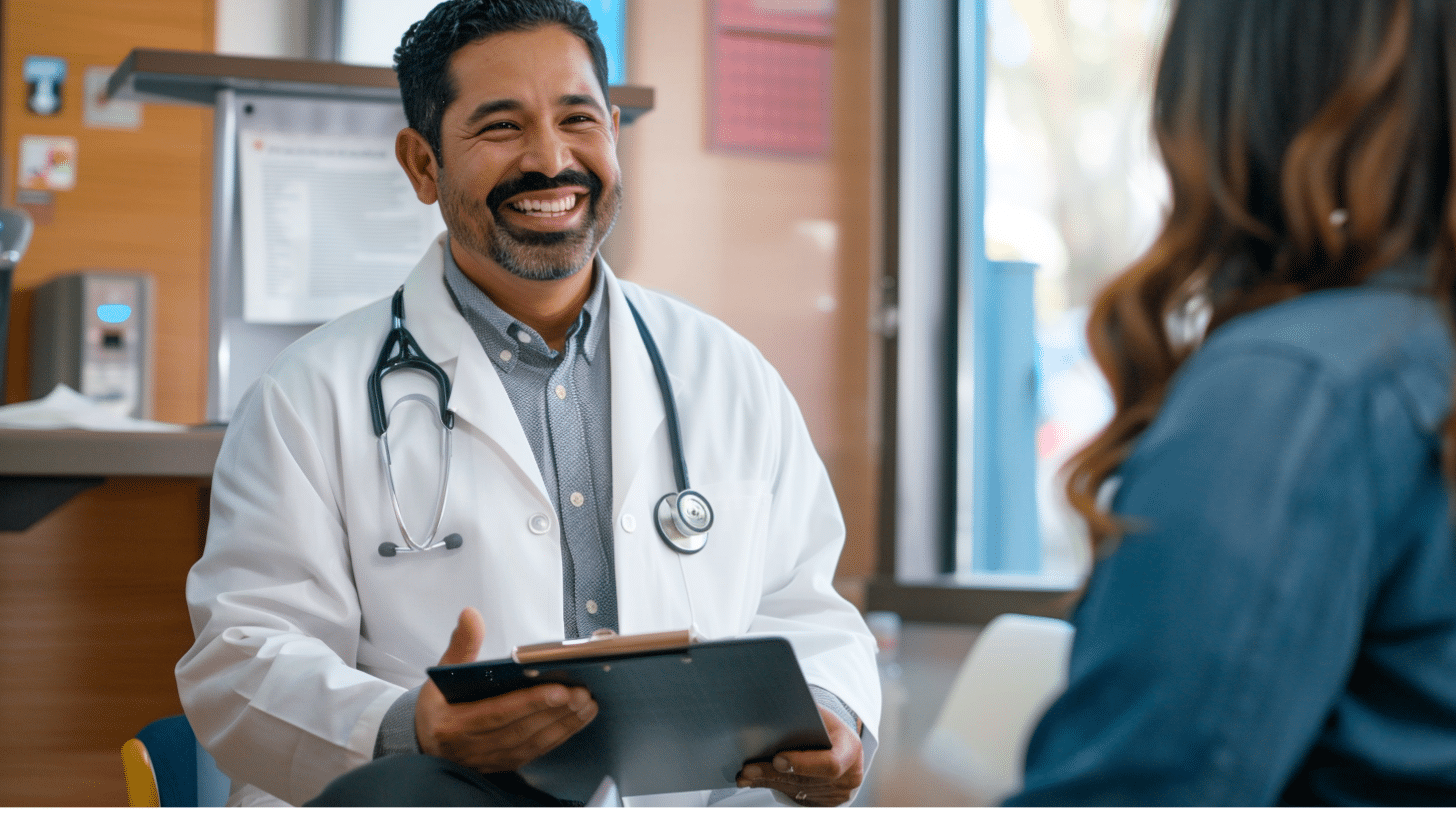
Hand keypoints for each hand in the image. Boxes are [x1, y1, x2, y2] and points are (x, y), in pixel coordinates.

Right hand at [415, 608, 597, 773]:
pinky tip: (577, 719)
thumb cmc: (439, 705)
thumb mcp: (443, 672)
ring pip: (532, 743)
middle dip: (555, 711)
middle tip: (581, 693)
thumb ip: (461, 644)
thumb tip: (471, 615)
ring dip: (563, 724)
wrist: (427, 742)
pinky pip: (536, 752)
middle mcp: (472, 746)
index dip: (529, 703)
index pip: (497, 714)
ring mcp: (490, 759)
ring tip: (586, 703)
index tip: (558, 689)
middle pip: (520, 730)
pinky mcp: (506, 764)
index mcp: (454, 724)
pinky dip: (560, 735)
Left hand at [736, 704, 863, 805]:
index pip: (830, 764)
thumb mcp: (821, 716)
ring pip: (796, 790)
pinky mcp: (826, 804)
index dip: (803, 764)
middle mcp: (848, 777)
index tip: (777, 758)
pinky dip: (774, 786)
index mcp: (850, 750)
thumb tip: (770, 712)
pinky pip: (796, 797)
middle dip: (773, 773)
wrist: (842, 746)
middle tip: (748, 769)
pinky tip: (756, 779)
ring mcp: (837, 795)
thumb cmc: (828, 727)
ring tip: (745, 774)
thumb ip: (803, 717)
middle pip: (805, 780)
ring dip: (768, 782)